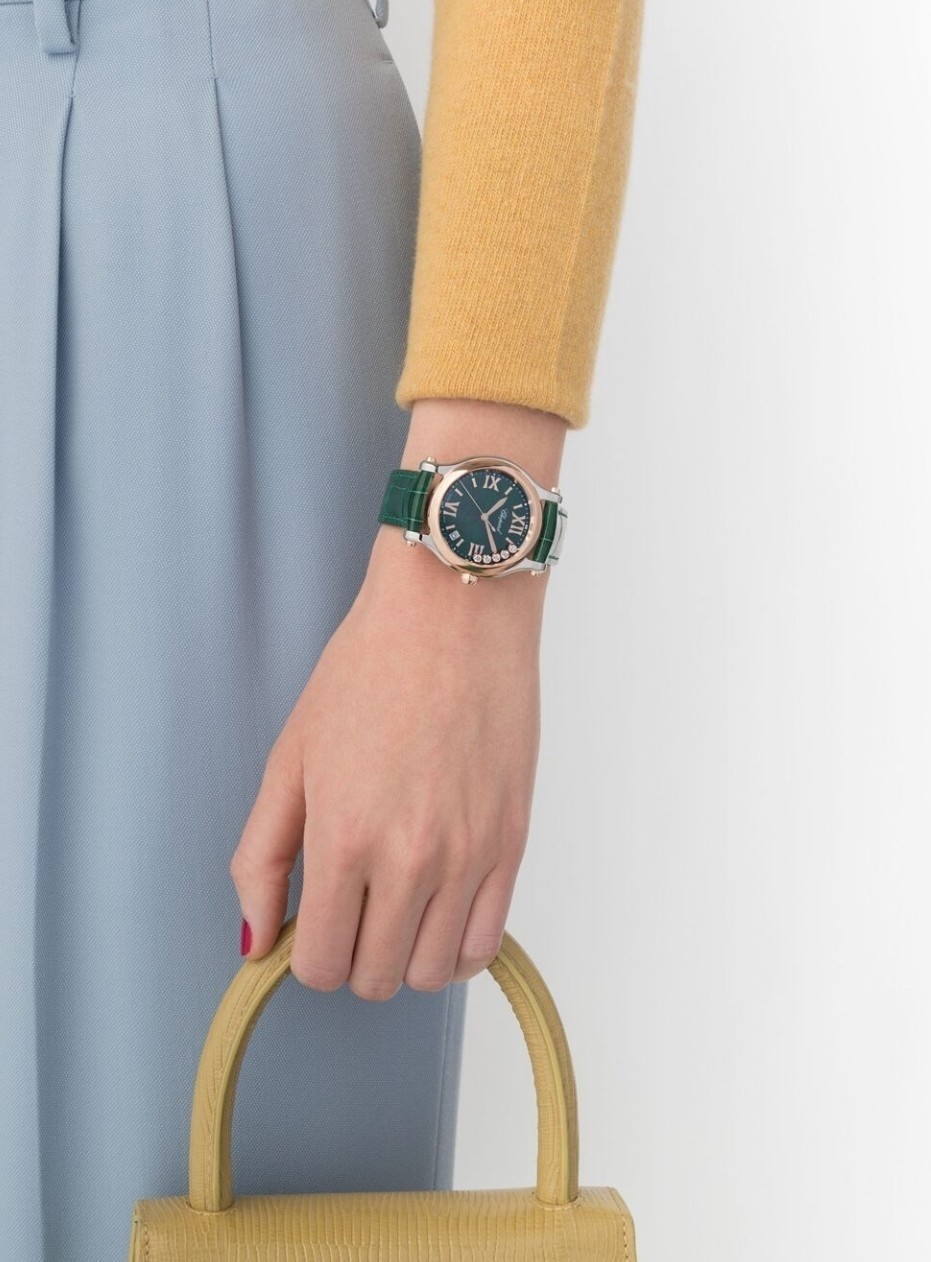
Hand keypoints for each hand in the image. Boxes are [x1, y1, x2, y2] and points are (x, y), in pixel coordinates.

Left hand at [230, 524, 547, 998]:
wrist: (453, 615)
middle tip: (348, 907)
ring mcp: (469, 855)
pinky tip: (437, 907)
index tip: (309, 921)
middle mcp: (410, 860)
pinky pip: (485, 943)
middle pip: (375, 978)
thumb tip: (254, 942)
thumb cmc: (368, 670)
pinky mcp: (512, 842)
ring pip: (431, 973)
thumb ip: (260, 858)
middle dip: (351, 957)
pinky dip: (454, 945)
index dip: (305, 953)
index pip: (319, 965)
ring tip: (394, 905)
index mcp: (343, 838)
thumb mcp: (290, 758)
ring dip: (403, 955)